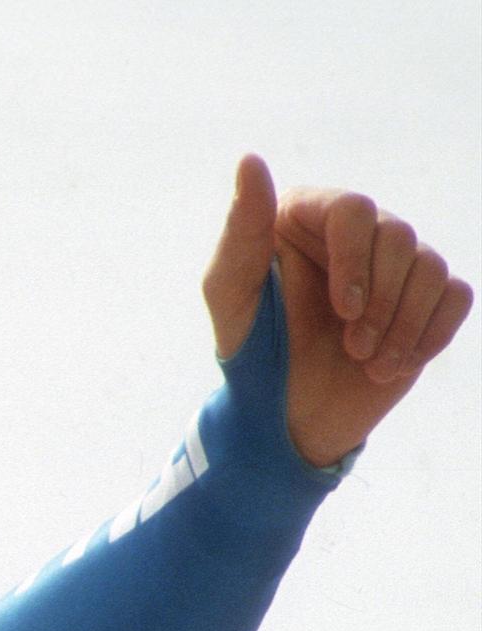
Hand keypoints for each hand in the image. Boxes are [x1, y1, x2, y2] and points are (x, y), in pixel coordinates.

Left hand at [200, 154, 470, 467]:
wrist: (287, 414)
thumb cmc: (249, 348)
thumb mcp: (230, 292)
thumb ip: (240, 230)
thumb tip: (250, 160)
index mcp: (308, 217)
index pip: (354, 210)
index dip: (356, 259)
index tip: (341, 309)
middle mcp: (356, 232)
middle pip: (399, 237)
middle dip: (380, 302)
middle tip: (352, 347)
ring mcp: (395, 264)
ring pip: (432, 268)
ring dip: (403, 324)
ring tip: (367, 362)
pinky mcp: (426, 299)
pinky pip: (456, 296)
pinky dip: (431, 334)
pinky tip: (394, 364)